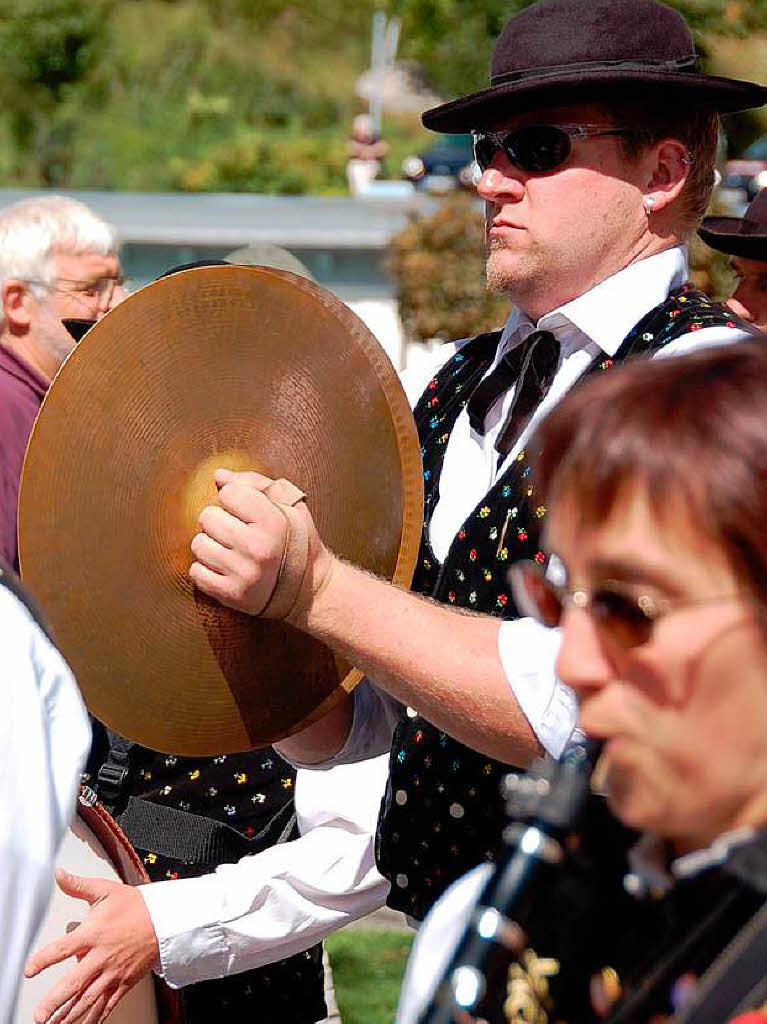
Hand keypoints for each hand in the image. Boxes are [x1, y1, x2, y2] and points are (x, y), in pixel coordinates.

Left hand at [24, 869, 158, 1023]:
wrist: (166, 922)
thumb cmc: (136, 907)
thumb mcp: (107, 890)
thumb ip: (79, 886)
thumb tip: (59, 874)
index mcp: (94, 934)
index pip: (63, 949)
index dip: (44, 960)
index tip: (30, 969)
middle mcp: (101, 957)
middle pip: (74, 983)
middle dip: (55, 1002)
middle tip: (39, 1014)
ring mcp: (112, 974)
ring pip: (88, 1000)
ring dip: (69, 1016)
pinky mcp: (123, 984)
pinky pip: (106, 1006)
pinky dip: (93, 1019)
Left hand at [189, 469, 333, 621]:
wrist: (308, 588)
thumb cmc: (296, 540)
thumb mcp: (289, 506)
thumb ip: (254, 484)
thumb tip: (218, 476)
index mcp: (274, 522)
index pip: (228, 493)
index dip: (235, 498)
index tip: (246, 510)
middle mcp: (258, 548)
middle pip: (207, 517)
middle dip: (219, 520)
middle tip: (235, 530)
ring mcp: (244, 574)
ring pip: (198, 545)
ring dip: (210, 544)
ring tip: (229, 549)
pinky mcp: (231, 595)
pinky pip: (196, 573)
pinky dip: (206, 569)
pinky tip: (224, 568)